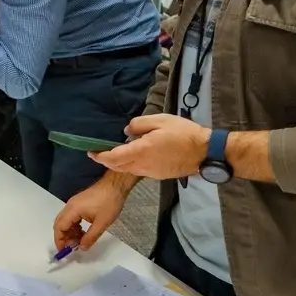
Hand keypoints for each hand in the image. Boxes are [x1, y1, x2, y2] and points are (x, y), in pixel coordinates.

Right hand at [53, 177, 128, 251]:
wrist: (115, 186)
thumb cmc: (109, 203)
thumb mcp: (101, 223)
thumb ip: (90, 237)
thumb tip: (82, 247)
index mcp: (73, 210)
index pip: (60, 227)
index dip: (59, 240)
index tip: (63, 251)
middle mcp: (70, 206)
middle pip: (59, 223)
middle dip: (63, 237)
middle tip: (71, 247)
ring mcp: (74, 203)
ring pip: (65, 220)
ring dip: (69, 231)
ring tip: (79, 241)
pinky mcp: (79, 203)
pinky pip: (71, 216)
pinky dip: (74, 226)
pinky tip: (82, 231)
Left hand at [90, 114, 210, 179]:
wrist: (204, 152)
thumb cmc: (184, 133)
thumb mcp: (160, 120)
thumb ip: (139, 125)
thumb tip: (126, 133)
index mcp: (141, 151)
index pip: (113, 157)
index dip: (100, 156)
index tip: (91, 152)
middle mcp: (143, 165)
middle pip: (118, 167)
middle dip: (106, 161)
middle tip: (99, 153)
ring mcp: (151, 172)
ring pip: (128, 170)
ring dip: (119, 163)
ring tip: (116, 152)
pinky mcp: (158, 175)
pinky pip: (139, 171)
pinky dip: (131, 165)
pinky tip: (135, 156)